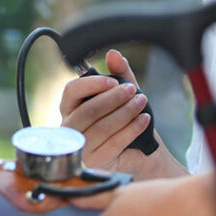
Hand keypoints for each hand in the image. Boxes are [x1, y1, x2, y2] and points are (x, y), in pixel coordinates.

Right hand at [59, 49, 185, 178]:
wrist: (144, 152)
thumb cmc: (128, 121)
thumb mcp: (125, 94)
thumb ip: (120, 73)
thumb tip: (113, 54)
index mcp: (71, 108)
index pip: (71, 91)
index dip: (91, 85)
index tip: (113, 81)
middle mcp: (71, 128)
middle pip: (88, 110)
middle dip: (113, 98)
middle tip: (133, 90)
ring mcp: (82, 146)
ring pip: (102, 126)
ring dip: (125, 112)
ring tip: (142, 103)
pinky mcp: (96, 161)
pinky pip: (113, 143)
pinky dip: (131, 129)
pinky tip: (143, 120)